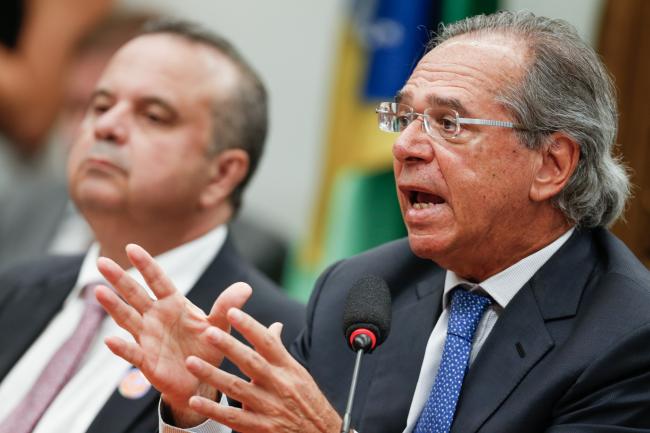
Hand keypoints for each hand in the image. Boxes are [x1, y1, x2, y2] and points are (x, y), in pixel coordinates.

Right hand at [95, 244, 251, 426]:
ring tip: (98, 291)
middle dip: (119, 279)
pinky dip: (122, 348)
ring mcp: (148, 338)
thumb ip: (227, 307)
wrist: (201, 378)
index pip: (158, 280)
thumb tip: (246, 287)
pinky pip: (133, 353)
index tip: (132, 247)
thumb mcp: (220, 325)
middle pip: (135, 295)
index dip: (146, 265)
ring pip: (127, 319)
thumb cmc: (207, 346)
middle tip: (102, 262)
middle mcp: (156, 317)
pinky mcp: (147, 361)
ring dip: (113, 306)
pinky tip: (110, 341)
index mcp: (174, 304)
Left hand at [185, 308, 341, 432]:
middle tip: (208, 332)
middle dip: (229, 346)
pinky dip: (213, 410)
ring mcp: (269, 407)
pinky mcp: (261, 427)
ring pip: (237, 388)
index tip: (232, 312)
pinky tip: (195, 401)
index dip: (250, 326)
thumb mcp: (298, 372)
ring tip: (192, 363)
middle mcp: (279, 384)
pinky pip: (233, 417)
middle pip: (251, 362)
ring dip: (212, 375)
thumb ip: (280, 350)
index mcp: (288, 368)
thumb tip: (275, 326)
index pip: (268, 342)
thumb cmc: (306, 400)